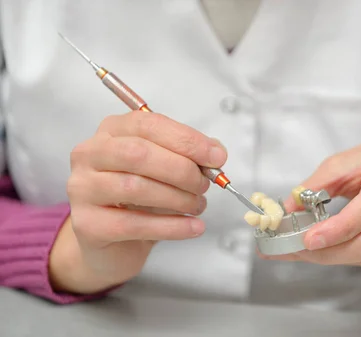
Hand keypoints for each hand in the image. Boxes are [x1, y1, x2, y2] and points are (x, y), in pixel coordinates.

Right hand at [49, 110, 226, 293]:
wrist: (114, 245)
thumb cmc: (141, 200)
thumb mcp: (166, 170)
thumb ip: (189, 156)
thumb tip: (216, 153)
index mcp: (112, 131)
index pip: (149, 125)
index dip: (187, 140)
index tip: (217, 157)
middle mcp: (90, 154)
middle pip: (139, 154)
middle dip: (182, 170)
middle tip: (204, 185)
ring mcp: (83, 189)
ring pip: (136, 188)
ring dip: (178, 198)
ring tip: (198, 206)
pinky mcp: (87, 225)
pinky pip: (135, 224)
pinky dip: (172, 227)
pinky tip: (193, 227)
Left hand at [265, 141, 360, 268]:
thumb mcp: (347, 162)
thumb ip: (318, 184)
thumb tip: (288, 210)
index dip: (340, 227)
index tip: (309, 239)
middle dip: (332, 250)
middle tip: (298, 251)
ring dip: (335, 256)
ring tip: (305, 251)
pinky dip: (348, 257)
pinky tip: (331, 249)